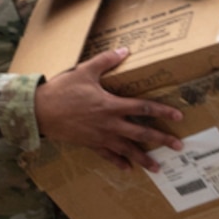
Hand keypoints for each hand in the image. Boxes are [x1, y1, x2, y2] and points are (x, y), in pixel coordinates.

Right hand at [33, 47, 184, 168]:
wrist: (39, 111)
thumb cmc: (62, 91)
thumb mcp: (85, 71)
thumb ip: (106, 61)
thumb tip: (125, 50)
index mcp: (111, 105)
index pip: (143, 108)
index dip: (162, 111)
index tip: (178, 116)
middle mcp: (109, 124)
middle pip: (141, 133)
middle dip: (161, 139)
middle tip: (178, 146)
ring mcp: (100, 137)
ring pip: (127, 149)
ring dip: (143, 158)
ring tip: (157, 167)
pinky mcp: (90, 144)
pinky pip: (107, 156)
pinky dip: (118, 162)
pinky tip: (128, 169)